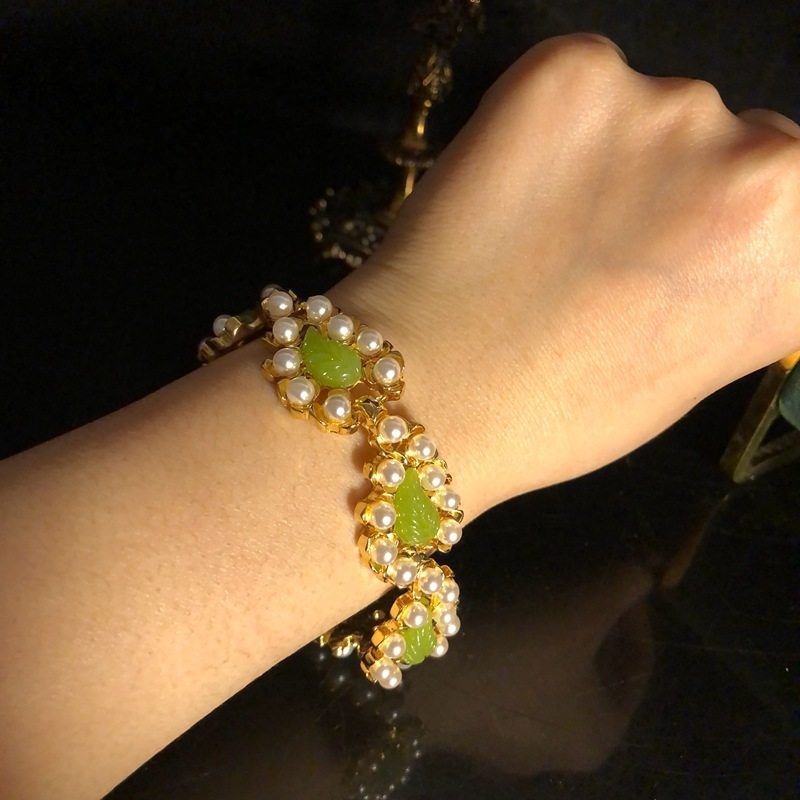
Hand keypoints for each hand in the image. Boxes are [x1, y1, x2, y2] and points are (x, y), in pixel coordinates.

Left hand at [330, 33, 799, 511]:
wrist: (434, 395)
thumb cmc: (555, 410)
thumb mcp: (689, 367)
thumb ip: (733, 282)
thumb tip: (726, 236)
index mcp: (799, 253)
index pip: (789, 193)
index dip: (722, 222)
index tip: (679, 246)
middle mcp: (760, 166)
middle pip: (733, 141)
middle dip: (676, 184)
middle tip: (602, 246)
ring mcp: (664, 108)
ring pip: (653, 113)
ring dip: (611, 155)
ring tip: (543, 231)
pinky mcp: (571, 74)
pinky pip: (582, 81)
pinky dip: (553, 124)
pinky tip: (513, 190)